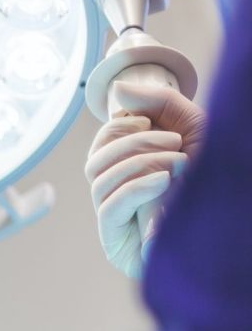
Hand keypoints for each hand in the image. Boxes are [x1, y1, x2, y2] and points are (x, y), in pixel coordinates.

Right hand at [85, 81, 209, 277]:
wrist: (237, 220)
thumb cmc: (222, 178)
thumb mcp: (194, 127)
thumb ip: (158, 103)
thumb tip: (116, 89)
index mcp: (134, 168)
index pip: (101, 145)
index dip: (116, 128)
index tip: (148, 122)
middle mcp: (121, 192)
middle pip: (94, 161)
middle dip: (132, 144)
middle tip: (175, 144)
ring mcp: (117, 219)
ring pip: (99, 180)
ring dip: (139, 163)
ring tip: (180, 165)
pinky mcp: (118, 241)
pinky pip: (108, 207)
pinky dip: (134, 187)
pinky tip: (163, 182)